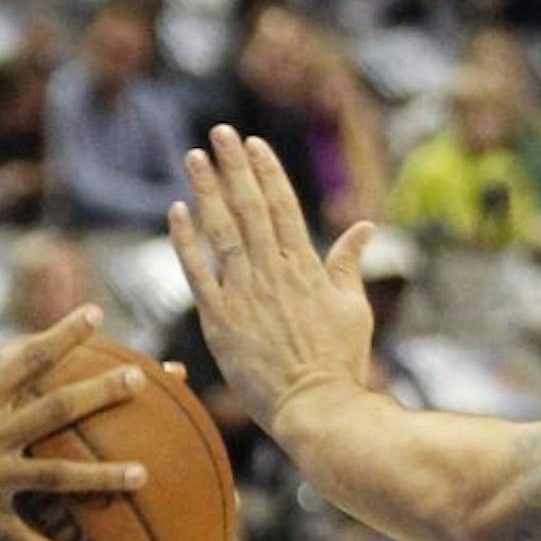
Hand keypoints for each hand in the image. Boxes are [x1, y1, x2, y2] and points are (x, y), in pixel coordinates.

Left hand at [169, 127, 375, 438]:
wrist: (317, 407)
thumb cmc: (339, 361)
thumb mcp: (353, 307)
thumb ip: (348, 264)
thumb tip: (364, 227)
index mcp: (307, 266)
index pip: (283, 206)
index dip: (266, 171)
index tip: (252, 144)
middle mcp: (273, 272)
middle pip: (250, 207)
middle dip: (233, 167)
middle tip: (218, 132)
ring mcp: (244, 294)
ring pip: (221, 231)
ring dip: (207, 190)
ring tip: (194, 157)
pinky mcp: (218, 319)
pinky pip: (197, 271)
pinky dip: (185, 239)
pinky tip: (176, 210)